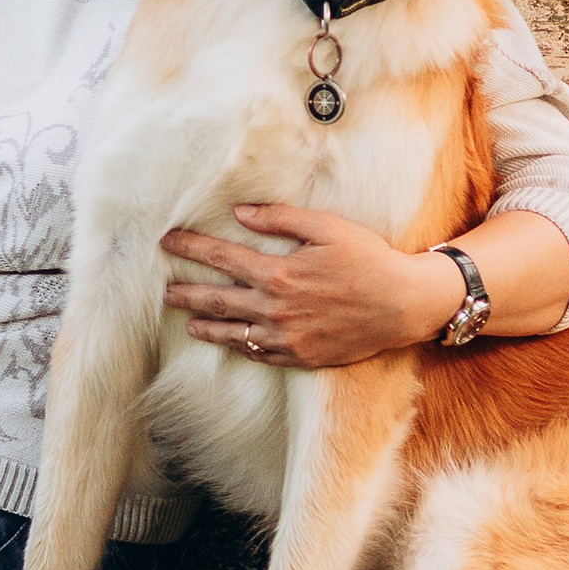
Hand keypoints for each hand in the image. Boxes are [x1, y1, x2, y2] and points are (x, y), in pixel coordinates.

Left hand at [161, 206, 457, 368]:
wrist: (403, 304)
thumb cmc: (368, 259)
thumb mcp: (327, 227)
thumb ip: (280, 218)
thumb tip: (240, 213)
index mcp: (277, 273)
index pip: (220, 257)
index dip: (191, 248)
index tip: (168, 242)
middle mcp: (274, 309)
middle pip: (217, 299)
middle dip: (187, 293)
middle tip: (165, 291)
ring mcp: (286, 337)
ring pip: (234, 333)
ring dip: (206, 326)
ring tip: (189, 322)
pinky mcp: (301, 356)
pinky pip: (260, 354)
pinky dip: (240, 347)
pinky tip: (231, 342)